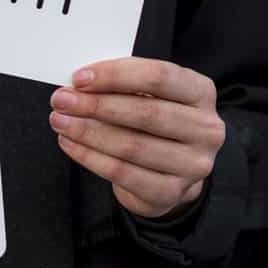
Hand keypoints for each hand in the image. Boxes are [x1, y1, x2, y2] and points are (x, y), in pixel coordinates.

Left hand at [50, 58, 225, 219]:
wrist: (173, 172)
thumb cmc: (158, 126)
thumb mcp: (153, 96)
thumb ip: (125, 85)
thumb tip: (81, 84)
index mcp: (201, 93)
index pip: (159, 77)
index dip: (116, 75)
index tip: (80, 78)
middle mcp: (205, 129)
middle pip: (146, 112)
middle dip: (96, 105)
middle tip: (62, 100)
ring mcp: (192, 164)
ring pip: (132, 146)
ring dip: (88, 132)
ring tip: (61, 122)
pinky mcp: (171, 192)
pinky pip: (123, 174)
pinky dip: (91, 158)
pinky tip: (71, 145)